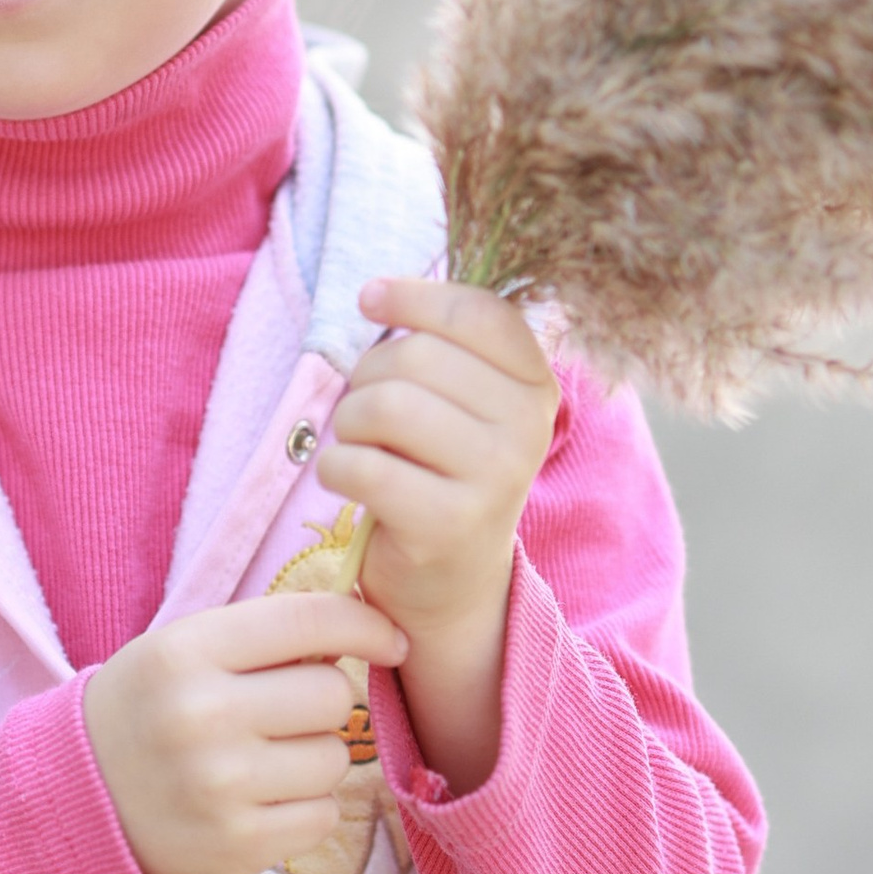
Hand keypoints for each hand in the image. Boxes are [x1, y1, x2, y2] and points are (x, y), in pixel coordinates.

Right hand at [84, 592, 410, 873]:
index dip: (365, 624)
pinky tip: (260, 802)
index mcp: (186, 652)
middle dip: (320, 702)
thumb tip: (367, 629)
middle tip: (281, 715)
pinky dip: (304, 809)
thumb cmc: (149, 712)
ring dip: (314, 759)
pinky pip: (324, 816)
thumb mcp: (184, 651)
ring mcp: (221, 786)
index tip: (389, 639)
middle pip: (333, 695)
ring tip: (262, 762)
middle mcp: (202, 716)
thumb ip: (265, 637)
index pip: (310, 620)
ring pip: (335, 759)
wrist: (79, 802)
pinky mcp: (238, 845)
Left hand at [317, 276, 559, 791]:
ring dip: (349, 422)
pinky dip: (336, 468)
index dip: (414, 297)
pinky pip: (361, 465)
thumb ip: (440, 342)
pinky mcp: (449, 524)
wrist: (449, 583)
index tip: (370, 301)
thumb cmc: (440, 472)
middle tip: (365, 413)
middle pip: (417, 357)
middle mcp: (528, 428)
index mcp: (536, 385)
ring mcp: (495, 478)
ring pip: (385, 406)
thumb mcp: (460, 401)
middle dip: (367, 377)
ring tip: (359, 446)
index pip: (478, 311)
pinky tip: (349, 482)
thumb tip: (376, 290)